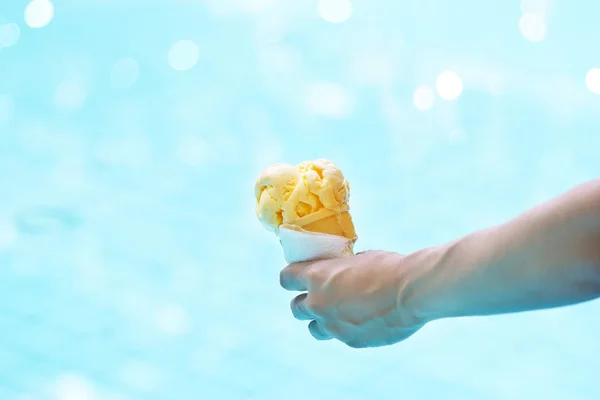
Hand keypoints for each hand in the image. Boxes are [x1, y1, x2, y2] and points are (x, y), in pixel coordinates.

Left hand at [279, 250, 425, 347]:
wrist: (411, 292)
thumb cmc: (388, 268)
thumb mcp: (359, 259)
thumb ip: (343, 269)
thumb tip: (345, 271)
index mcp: (317, 277)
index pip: (286, 278)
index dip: (291, 278)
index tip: (298, 277)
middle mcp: (318, 303)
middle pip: (295, 308)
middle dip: (304, 302)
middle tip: (318, 296)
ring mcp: (333, 326)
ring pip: (313, 329)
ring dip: (320, 321)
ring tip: (336, 313)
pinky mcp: (350, 341)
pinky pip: (341, 336)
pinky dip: (347, 329)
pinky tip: (363, 320)